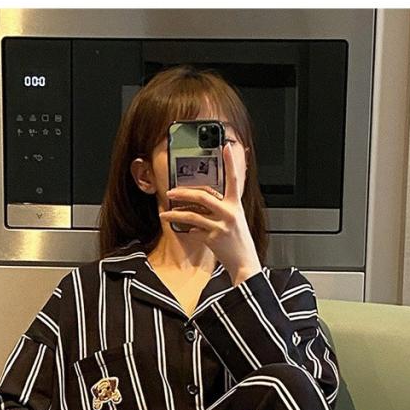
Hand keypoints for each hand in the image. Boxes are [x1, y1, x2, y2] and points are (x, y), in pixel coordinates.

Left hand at [158, 143, 262, 285]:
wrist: (244, 263)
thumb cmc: (238, 241)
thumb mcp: (235, 220)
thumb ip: (223, 208)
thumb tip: (204, 199)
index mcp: (236, 205)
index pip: (234, 179)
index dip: (230, 163)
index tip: (225, 147)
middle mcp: (229, 213)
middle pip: (202, 196)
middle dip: (183, 193)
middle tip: (170, 192)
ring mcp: (221, 225)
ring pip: (192, 214)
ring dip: (175, 213)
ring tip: (165, 213)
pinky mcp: (213, 238)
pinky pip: (194, 230)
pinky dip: (187, 229)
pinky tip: (183, 229)